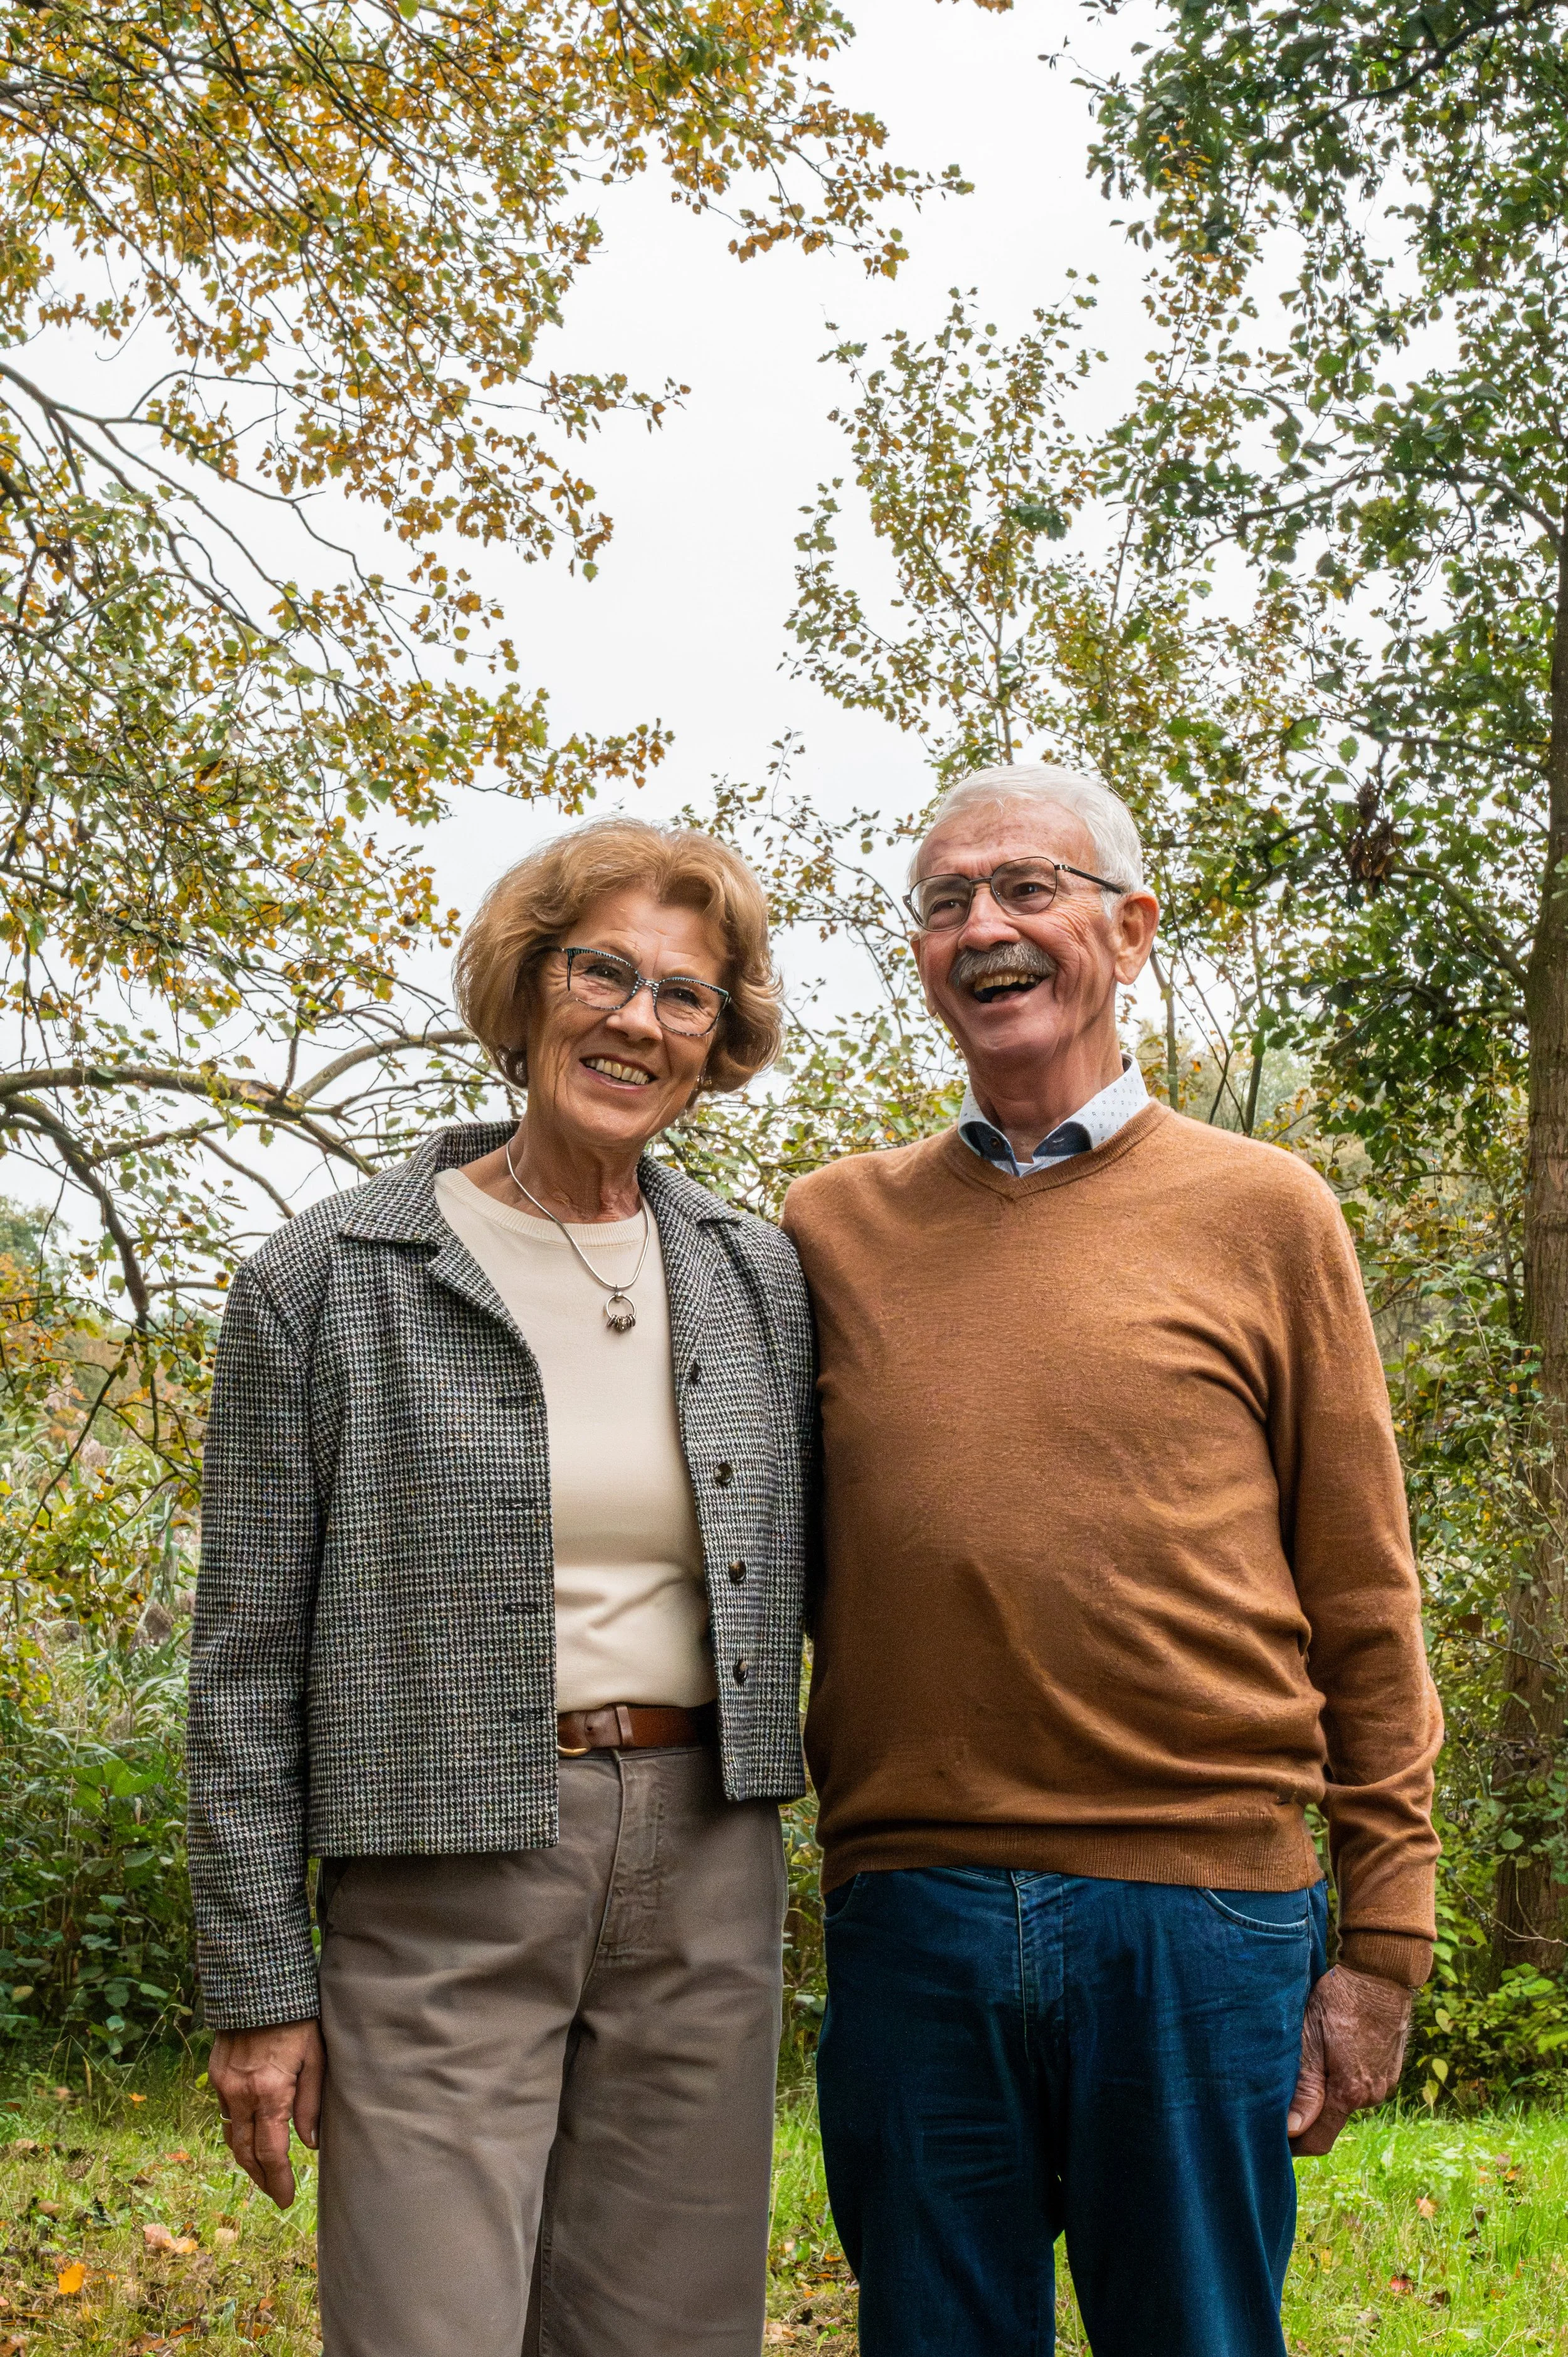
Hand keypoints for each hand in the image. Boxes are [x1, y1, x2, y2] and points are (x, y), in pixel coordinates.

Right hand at [207, 2019, 324, 2206]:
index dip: (278, 2181)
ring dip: (245, 2158)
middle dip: (260, 2177)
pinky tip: (248, 2134)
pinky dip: (235, 2130)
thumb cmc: (298, 2018)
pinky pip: (223, 2112)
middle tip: (274, 2193)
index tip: (286, 2200)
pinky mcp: (215, 2073)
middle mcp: (241, 2094)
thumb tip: (310, 2144)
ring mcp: (224, 2085)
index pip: (272, 2152)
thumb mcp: (316, 2057)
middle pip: (245, 2152)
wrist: (259, 1983)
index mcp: (271, 2093)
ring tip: (262, 2172)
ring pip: (230, 2136)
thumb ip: (312, 2103)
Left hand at [1288, 1965, 1411, 2155]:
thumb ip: (1304, 2087)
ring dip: (1326, 2094)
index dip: (1293, 2144)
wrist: (1381, 1974)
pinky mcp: (1390, 2069)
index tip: (1271, 2138)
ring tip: (1304, 2067)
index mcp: (1349, 2093)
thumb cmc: (1339, 2000)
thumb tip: (1292, 2129)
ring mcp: (1385, 2082)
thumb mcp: (1310, 2037)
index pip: (1317, 2140)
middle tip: (1279, 2096)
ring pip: (1345, 2101)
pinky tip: (1329, 2054)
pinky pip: (1361, 2085)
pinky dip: (1342, 2079)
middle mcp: (1372, 2096)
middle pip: (1331, 2122)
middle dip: (1307, 2117)